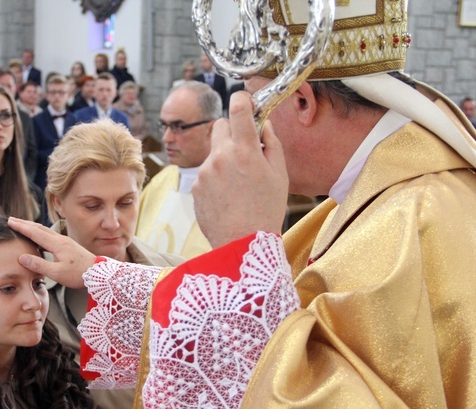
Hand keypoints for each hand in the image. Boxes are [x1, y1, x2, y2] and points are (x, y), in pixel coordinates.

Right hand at [7, 217, 95, 288]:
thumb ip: (39, 265)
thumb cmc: (78, 274)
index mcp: (57, 244)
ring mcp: (65, 241)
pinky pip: (50, 234)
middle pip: (39, 228)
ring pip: (45, 230)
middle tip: (11, 219)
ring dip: (32, 226)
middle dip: (24, 223)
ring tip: (22, 225)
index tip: (9, 222)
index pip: (35, 233)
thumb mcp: (57, 273)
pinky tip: (39, 236)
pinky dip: (40, 232)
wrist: (98, 273)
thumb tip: (21, 257)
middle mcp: (60, 239)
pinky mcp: (68, 245)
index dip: (21, 227)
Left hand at [192, 91, 287, 247]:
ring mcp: (204, 172)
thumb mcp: (280, 175)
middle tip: (245, 150)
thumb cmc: (266, 209)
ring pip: (213, 152)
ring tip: (238, 184)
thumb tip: (263, 125)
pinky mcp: (196, 187)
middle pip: (220, 126)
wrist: (242, 243)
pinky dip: (215, 178)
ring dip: (224, 158)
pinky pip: (206, 173)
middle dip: (232, 132)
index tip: (246, 102)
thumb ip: (271, 144)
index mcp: (244, 150)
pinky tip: (228, 196)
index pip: (238, 108)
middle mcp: (220, 157)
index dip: (242, 99)